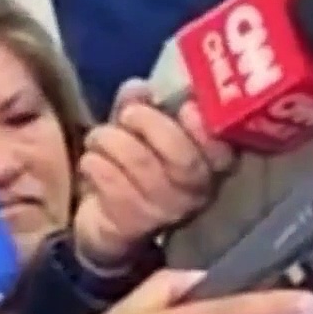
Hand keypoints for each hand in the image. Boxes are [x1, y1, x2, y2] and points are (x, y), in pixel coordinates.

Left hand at [73, 79, 236, 266]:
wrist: (108, 222)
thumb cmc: (133, 164)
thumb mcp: (140, 130)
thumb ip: (143, 106)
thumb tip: (138, 87)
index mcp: (209, 163)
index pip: (221, 149)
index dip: (205, 129)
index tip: (185, 107)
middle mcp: (196, 192)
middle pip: (184, 159)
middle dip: (152, 125)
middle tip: (128, 114)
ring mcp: (166, 212)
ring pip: (143, 168)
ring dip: (113, 142)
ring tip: (98, 137)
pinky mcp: (134, 226)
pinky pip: (115, 188)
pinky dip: (97, 165)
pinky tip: (91, 160)